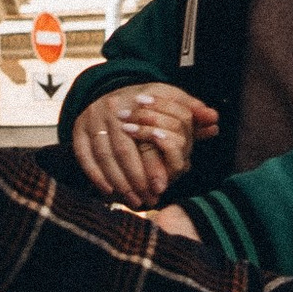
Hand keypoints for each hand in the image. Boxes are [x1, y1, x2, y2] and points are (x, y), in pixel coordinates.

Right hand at [72, 79, 217, 207]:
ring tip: (132, 200)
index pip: (144, 139)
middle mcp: (110, 110)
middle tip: (146, 200)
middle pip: (122, 151)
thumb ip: (192, 111)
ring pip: (103, 156)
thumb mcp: (170, 98)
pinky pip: (84, 156)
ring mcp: (91, 120)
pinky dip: (95, 175)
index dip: (152, 166)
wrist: (111, 91)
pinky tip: (108, 191)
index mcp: (134, 102)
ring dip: (117, 182)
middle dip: (134, 179)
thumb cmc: (147, 101)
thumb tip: (214, 120)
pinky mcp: (77, 130)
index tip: (161, 188)